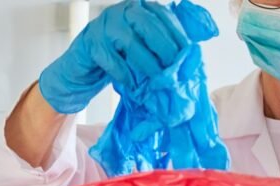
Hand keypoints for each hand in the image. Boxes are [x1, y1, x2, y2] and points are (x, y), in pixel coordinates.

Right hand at [38, 0, 190, 114]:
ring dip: (147, 63)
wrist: (83, 66)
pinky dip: (124, 74)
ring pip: (130, 42)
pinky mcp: (90, 44)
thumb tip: (196, 46)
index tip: (189, 54)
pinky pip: (111, 59)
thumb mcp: (143, 45)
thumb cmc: (117, 55)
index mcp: (138, 7)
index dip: (177, 34)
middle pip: (148, 25)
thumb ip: (165, 42)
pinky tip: (133, 85)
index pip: (163, 15)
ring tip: (158, 79)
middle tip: (176, 68)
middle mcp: (122, 11)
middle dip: (165, 48)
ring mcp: (104, 26)